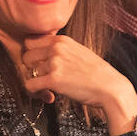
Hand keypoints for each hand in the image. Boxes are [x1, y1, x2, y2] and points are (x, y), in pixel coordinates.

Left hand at [21, 35, 136, 133]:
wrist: (110, 87)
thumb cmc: (97, 73)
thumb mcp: (79, 51)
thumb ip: (62, 49)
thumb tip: (44, 52)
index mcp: (61, 40)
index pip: (31, 41)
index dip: (32, 54)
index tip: (39, 64)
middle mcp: (56, 48)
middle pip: (26, 56)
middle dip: (31, 68)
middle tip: (42, 77)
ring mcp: (54, 63)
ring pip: (29, 72)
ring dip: (37, 81)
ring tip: (49, 88)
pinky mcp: (53, 80)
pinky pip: (30, 85)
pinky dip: (36, 92)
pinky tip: (48, 95)